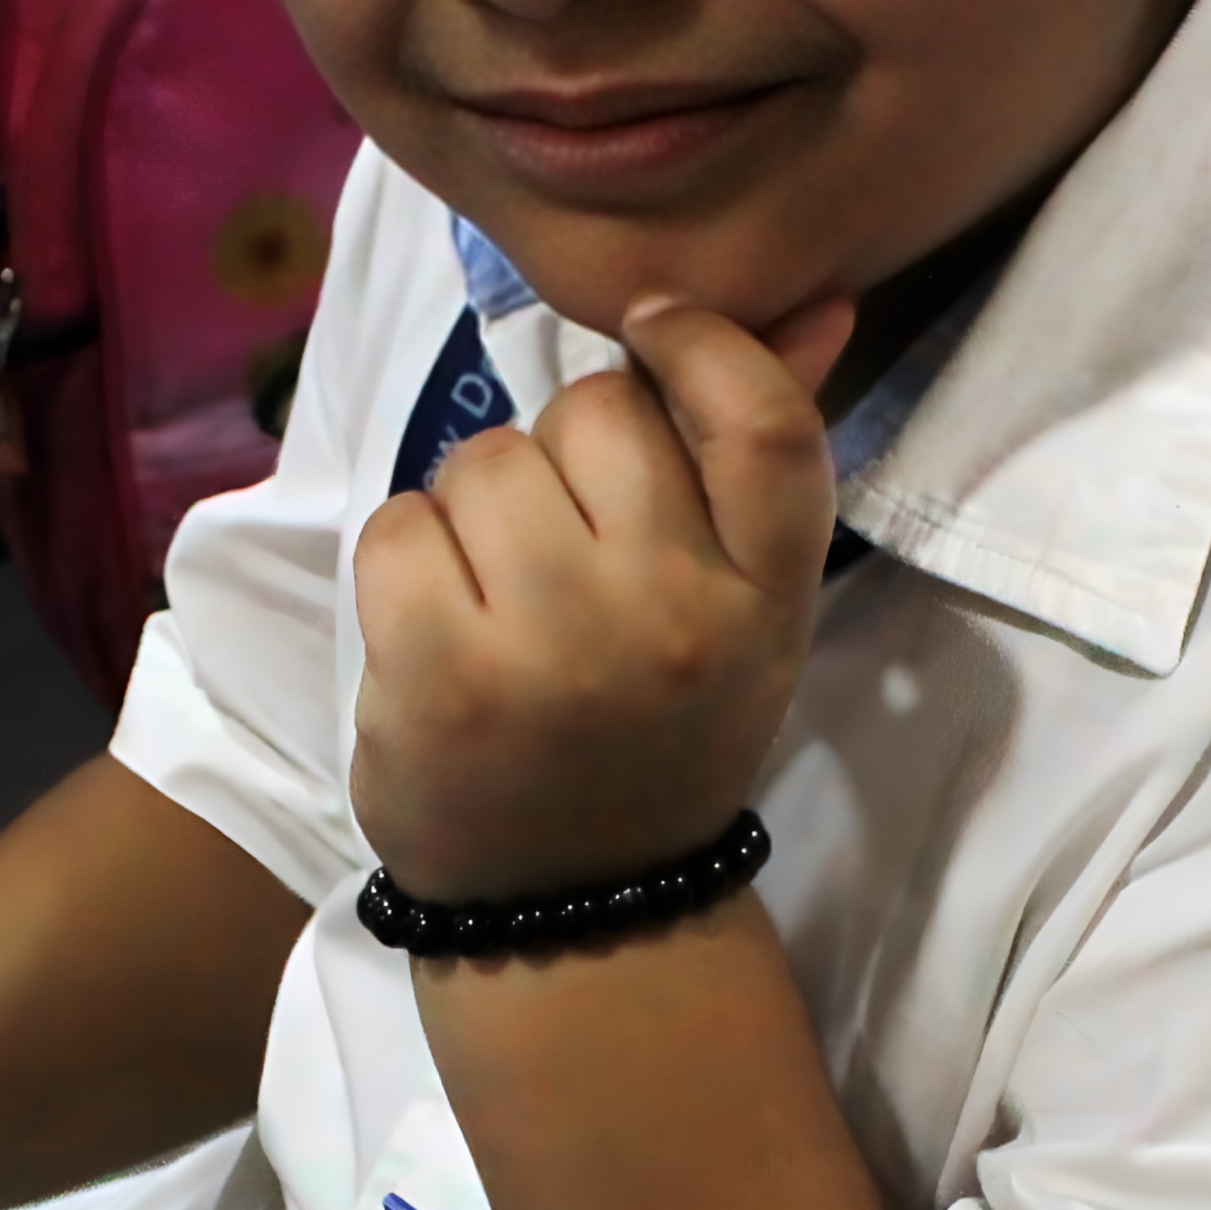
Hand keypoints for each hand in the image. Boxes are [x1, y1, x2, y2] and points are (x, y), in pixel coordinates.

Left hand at [346, 293, 855, 907]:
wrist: (575, 908)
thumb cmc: (657, 727)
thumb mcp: (740, 609)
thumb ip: (758, 456)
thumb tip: (811, 301)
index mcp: (766, 597)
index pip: (766, 420)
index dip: (704, 341)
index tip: (654, 331)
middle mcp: (675, 617)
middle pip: (599, 412)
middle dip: (564, 451)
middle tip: (565, 548)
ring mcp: (555, 649)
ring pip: (487, 458)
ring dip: (474, 508)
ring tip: (500, 599)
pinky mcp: (441, 676)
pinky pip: (399, 524)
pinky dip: (403, 559)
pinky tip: (436, 627)